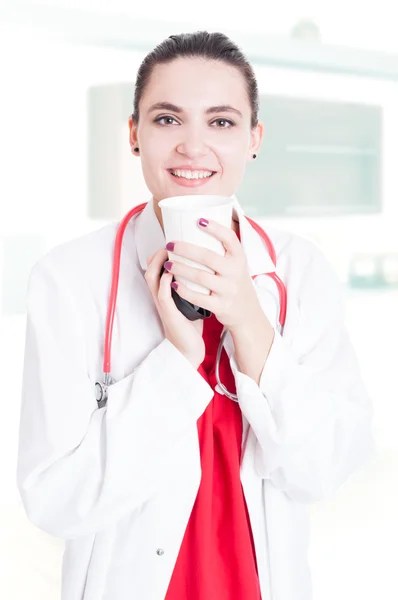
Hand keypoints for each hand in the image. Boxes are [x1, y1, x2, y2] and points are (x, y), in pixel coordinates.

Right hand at [144, 248, 204, 368]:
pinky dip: (165, 282)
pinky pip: (162, 295)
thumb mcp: (189, 299)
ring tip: (169, 253)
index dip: (159, 253)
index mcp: (164, 291)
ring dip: (159, 264)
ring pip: (151, 278)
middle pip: (149, 268)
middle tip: (170, 244)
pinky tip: (170, 274)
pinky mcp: (169, 314)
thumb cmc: (190, 324)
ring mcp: (162, 304)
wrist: (189, 348)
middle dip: (158, 254)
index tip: (173, 243)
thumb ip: (191, 284)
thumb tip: (206, 265)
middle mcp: (160, 295)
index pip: (155, 267)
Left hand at [163, 218, 264, 332]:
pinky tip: (173, 284)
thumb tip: (197, 226)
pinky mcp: (221, 306)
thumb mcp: (236, 264)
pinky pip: (199, 298)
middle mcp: (235, 272)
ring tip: (168, 264)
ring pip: (200, 277)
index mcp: (239, 258)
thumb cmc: (234, 282)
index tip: (199, 220)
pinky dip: (184, 291)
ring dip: (180, 269)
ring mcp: (228, 290)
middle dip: (185, 249)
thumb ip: (222, 251)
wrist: (247, 312)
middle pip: (208, 257)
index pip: (230, 238)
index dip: (216, 228)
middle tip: (170, 245)